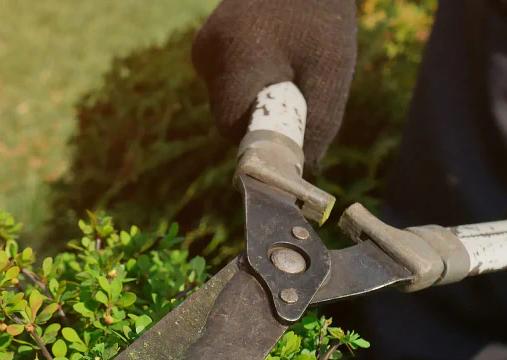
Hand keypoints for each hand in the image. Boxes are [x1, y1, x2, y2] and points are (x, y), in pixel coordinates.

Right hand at [192, 0, 357, 167]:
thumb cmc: (322, 17)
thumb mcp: (331, 71)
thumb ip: (318, 125)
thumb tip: (304, 169)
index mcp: (235, 56)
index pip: (231, 126)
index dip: (259, 139)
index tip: (287, 135)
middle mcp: (209, 52)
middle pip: (228, 117)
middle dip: (262, 119)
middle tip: (296, 96)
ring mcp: (203, 48)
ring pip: (226, 102)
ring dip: (256, 100)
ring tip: (287, 69)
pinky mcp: (205, 46)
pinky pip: (226, 85)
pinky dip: (250, 84)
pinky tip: (270, 59)